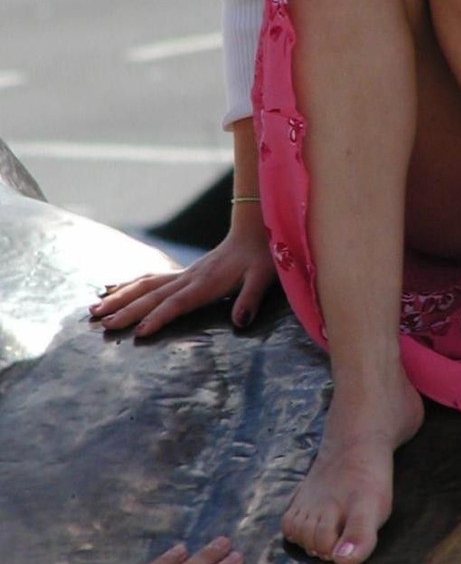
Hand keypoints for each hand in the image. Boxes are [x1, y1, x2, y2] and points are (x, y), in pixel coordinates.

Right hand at [90, 203, 277, 336]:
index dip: (158, 317)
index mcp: (206, 283)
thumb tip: (240, 322)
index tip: (138, 332)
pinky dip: (129, 284)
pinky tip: (111, 289)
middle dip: (127, 311)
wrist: (255, 231)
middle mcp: (190, 278)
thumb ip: (250, 299)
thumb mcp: (262, 279)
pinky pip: (150, 278)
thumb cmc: (260, 258)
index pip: (177, 303)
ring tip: (94, 310)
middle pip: (152, 296)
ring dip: (120, 297)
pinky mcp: (184, 273)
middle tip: (103, 325)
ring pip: (145, 285)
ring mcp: (184, 274)